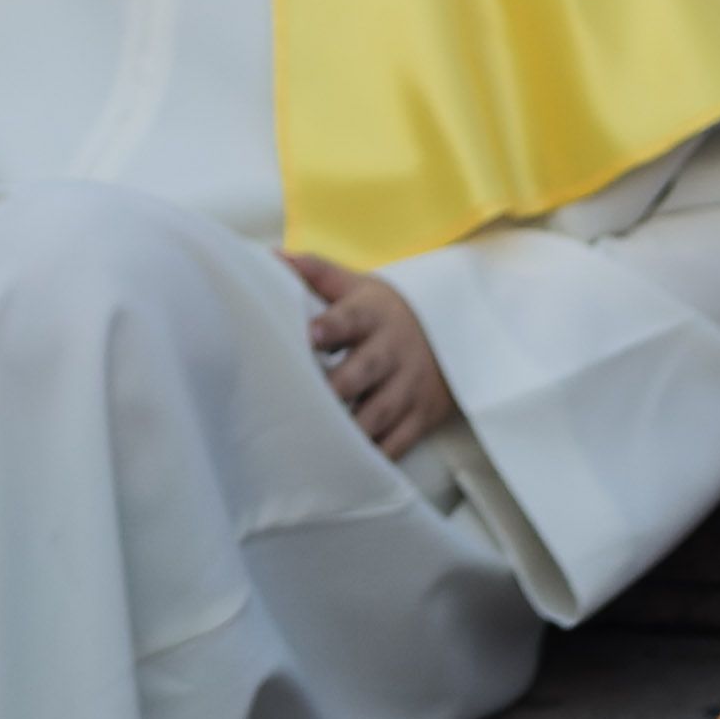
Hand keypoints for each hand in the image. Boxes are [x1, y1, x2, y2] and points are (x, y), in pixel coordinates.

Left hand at [286, 254, 453, 454]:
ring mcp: (409, 386)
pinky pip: (398, 441)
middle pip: (365, 370)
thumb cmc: (379, 311)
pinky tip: (346, 462)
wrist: (448, 332)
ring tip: (318, 440)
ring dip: (351, 428)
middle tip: (305, 398)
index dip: (332, 327)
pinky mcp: (421, 417)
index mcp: (373, 314)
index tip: (310, 335)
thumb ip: (315, 272)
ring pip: (380, 412)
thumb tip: (270, 256)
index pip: (351, 318)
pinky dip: (374, 454)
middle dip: (337, 386)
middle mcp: (393, 350)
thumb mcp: (354, 285)